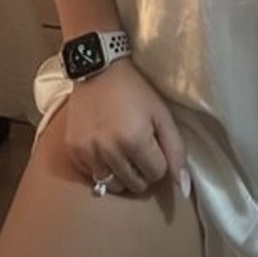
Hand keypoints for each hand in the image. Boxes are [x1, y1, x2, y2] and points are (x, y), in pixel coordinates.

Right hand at [65, 60, 191, 198]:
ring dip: (121, 174)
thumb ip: (176, 151)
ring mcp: (88, 152)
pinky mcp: (73, 150)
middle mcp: (109, 150)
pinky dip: (101, 168)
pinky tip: (104, 148)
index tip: (153, 144)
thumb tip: (184, 189)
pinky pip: (92, 176)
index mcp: (135, 140)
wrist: (97, 67)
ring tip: (122, 153)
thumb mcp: (161, 114)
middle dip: (142, 171)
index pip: (156, 174)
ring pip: (113, 186)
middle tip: (139, 150)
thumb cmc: (134, 89)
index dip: (159, 160)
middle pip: (135, 184)